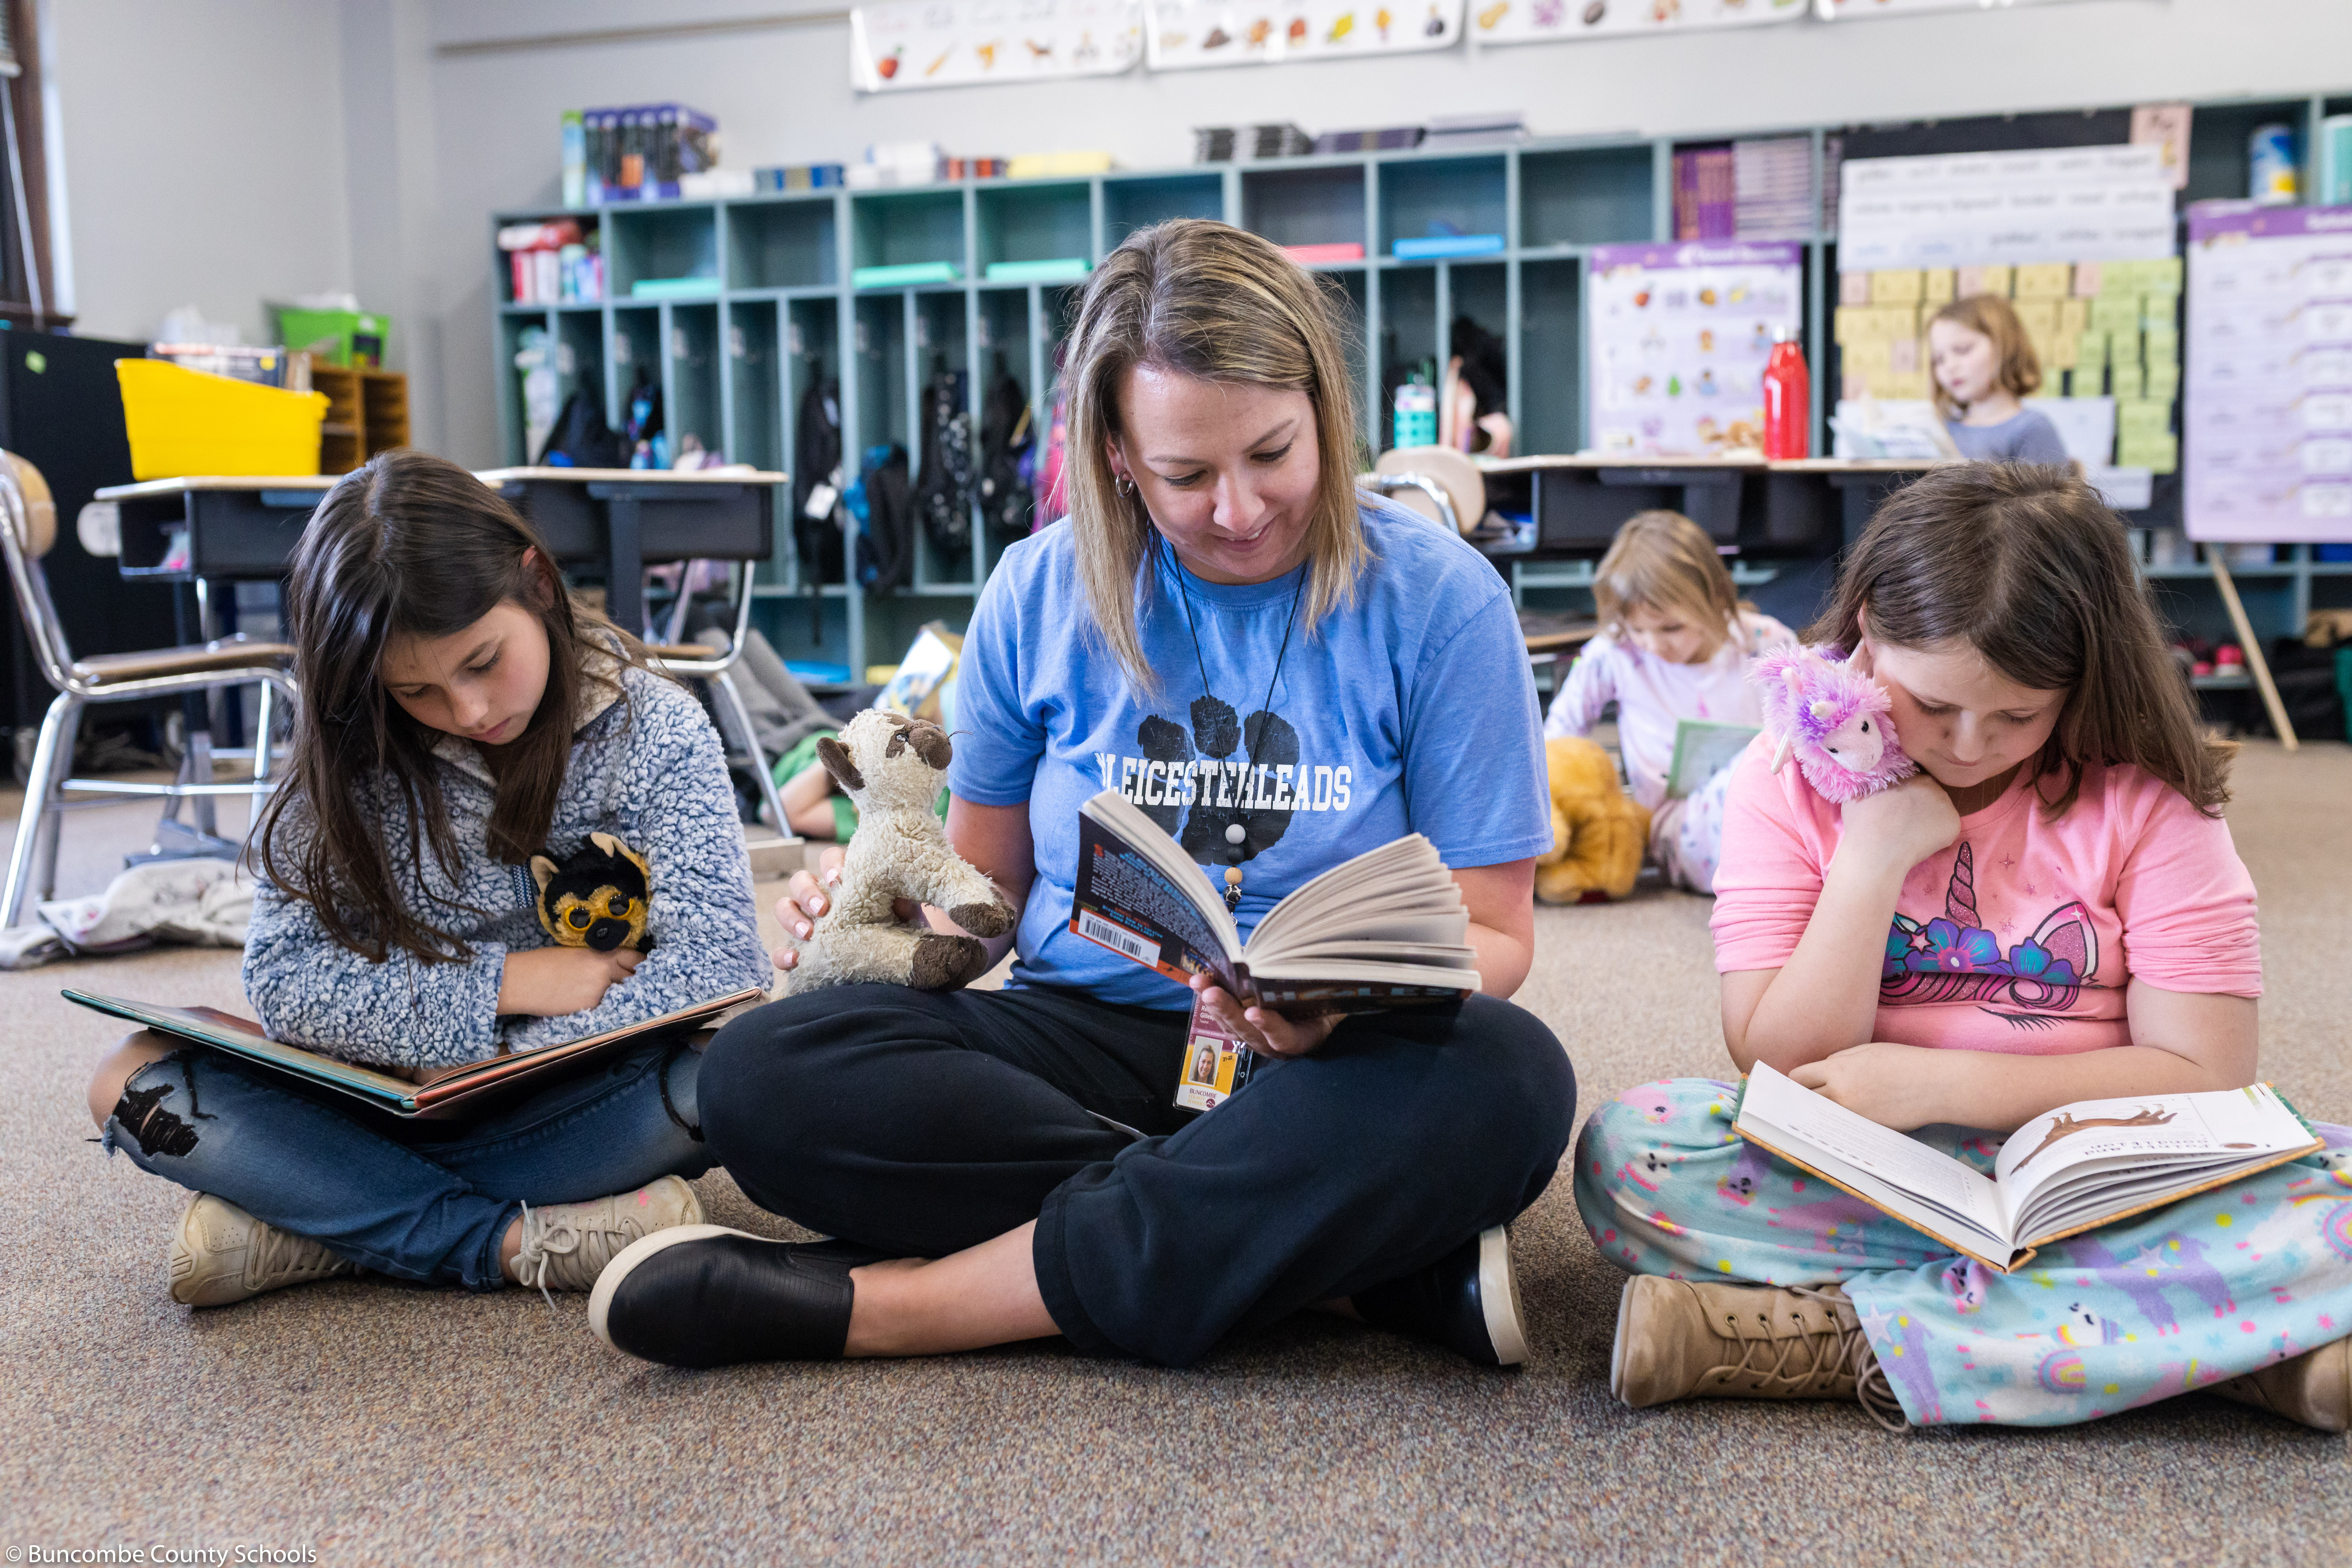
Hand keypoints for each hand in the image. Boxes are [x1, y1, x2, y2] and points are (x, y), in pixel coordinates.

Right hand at [496, 945, 642, 1016]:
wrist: (521, 981)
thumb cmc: (543, 963)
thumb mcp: (576, 953)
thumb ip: (599, 959)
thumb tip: (613, 967)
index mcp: (602, 953)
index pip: (635, 958)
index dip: (642, 964)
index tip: (644, 969)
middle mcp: (605, 972)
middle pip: (634, 978)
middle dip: (635, 982)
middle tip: (638, 986)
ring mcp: (599, 991)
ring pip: (620, 995)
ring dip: (620, 996)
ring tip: (616, 997)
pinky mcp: (589, 1008)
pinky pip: (604, 1008)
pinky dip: (603, 1007)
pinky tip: (595, 1005)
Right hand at [772, 846, 918, 973]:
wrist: (895, 959)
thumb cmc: (900, 925)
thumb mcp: (904, 911)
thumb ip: (900, 900)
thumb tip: (898, 897)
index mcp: (844, 879)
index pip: (829, 859)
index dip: (830, 865)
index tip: (837, 878)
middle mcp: (820, 895)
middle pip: (800, 880)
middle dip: (807, 892)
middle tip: (822, 909)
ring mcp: (806, 920)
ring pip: (785, 907)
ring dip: (792, 918)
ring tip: (809, 933)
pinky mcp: (799, 948)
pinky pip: (780, 950)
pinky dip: (782, 954)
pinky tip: (795, 960)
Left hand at [1187, 972, 1343, 1059]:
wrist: (1323, 998)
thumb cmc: (1328, 991)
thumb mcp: (1328, 988)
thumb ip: (1316, 979)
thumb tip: (1308, 953)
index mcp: (1304, 1037)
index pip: (1285, 1038)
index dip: (1269, 1027)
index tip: (1254, 1011)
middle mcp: (1278, 1044)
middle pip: (1250, 1033)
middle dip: (1229, 1012)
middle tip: (1212, 993)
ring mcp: (1258, 1037)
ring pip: (1233, 1026)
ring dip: (1215, 1005)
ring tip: (1200, 983)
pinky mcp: (1243, 1027)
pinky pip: (1225, 1018)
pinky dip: (1212, 1001)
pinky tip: (1200, 982)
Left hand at [1789, 1042, 1951, 1130]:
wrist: (1936, 1084)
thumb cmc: (1903, 1061)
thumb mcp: (1866, 1051)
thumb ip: (1838, 1061)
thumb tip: (1821, 1071)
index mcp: (1837, 1070)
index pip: (1798, 1078)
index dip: (1796, 1081)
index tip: (1799, 1084)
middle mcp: (1840, 1094)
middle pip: (1806, 1101)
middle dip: (1805, 1099)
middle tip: (1807, 1100)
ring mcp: (1853, 1115)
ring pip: (1823, 1117)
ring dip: (1822, 1114)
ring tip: (1825, 1111)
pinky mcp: (1867, 1129)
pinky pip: (1844, 1129)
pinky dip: (1842, 1125)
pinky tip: (1846, 1121)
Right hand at [1836, 771, 1959, 880]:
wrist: (1875, 849)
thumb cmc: (1862, 821)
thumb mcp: (1859, 791)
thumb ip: (1872, 783)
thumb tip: (1872, 782)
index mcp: (1906, 773)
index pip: (1911, 781)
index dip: (1903, 795)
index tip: (1895, 806)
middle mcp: (1930, 783)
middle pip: (1927, 794)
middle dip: (1918, 804)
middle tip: (1903, 821)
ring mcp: (1945, 803)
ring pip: (1938, 811)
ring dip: (1929, 819)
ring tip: (1911, 834)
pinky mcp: (1953, 823)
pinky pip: (1946, 830)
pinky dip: (1937, 837)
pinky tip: (1920, 845)